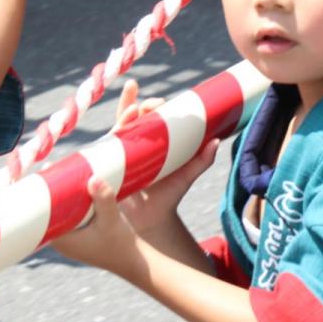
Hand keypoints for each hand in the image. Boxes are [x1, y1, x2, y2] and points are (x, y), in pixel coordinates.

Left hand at [50, 177, 143, 278]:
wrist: (134, 261)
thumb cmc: (121, 245)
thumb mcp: (112, 220)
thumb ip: (104, 199)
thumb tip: (93, 179)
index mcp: (61, 240)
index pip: (41, 215)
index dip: (42, 193)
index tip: (47, 173)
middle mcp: (61, 239)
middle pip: (48, 210)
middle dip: (52, 189)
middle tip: (57, 166)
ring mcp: (70, 237)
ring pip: (60, 210)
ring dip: (63, 193)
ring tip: (66, 171)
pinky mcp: (79, 233)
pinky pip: (69, 212)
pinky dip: (72, 199)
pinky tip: (77, 185)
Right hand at [112, 81, 218, 238]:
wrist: (152, 219)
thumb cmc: (170, 193)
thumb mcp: (186, 175)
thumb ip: (201, 160)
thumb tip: (216, 142)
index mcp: (155, 138)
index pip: (152, 114)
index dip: (155, 104)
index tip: (162, 102)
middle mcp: (136, 141)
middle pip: (133, 115)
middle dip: (138, 103)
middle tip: (149, 105)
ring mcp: (121, 151)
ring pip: (119, 127)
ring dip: (124, 114)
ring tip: (132, 109)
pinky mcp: (110, 164)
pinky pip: (107, 149)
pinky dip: (110, 137)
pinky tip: (115, 129)